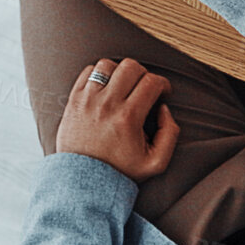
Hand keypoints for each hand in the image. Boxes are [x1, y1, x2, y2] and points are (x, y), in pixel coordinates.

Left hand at [55, 59, 179, 182]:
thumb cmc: (119, 171)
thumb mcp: (155, 163)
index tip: (162, 92)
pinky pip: (88, 72)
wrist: (83, 180)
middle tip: (144, 88)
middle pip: (131, 66)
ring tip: (124, 86)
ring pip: (108, 65)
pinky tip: (105, 88)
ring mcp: (88, 100)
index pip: (151, 82)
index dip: (163, 84)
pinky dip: (99, 74)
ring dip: (120, 72)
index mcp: (128, 118)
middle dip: (144, 74)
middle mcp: (107, 104)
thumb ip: (170, 134)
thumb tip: (164, 109)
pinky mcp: (74, 100)